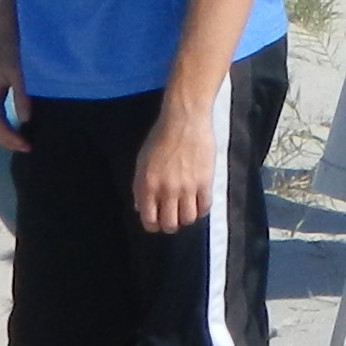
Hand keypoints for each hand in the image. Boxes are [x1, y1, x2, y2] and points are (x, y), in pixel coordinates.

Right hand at [0, 23, 28, 153]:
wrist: (9, 19)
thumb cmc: (14, 43)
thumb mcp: (20, 70)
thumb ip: (23, 95)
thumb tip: (26, 120)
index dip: (10, 139)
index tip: (29, 147)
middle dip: (7, 140)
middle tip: (29, 148)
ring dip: (7, 131)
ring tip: (27, 139)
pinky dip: (8, 121)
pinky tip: (23, 122)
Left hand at [133, 97, 215, 233]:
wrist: (184, 120)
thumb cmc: (160, 138)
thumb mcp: (142, 162)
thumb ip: (140, 187)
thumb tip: (141, 209)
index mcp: (147, 185)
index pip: (149, 220)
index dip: (153, 225)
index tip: (157, 222)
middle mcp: (166, 189)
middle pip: (169, 224)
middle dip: (170, 225)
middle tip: (172, 218)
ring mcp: (187, 187)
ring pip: (187, 219)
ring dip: (186, 218)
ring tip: (186, 210)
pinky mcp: (205, 182)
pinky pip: (204, 207)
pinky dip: (201, 210)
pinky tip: (198, 203)